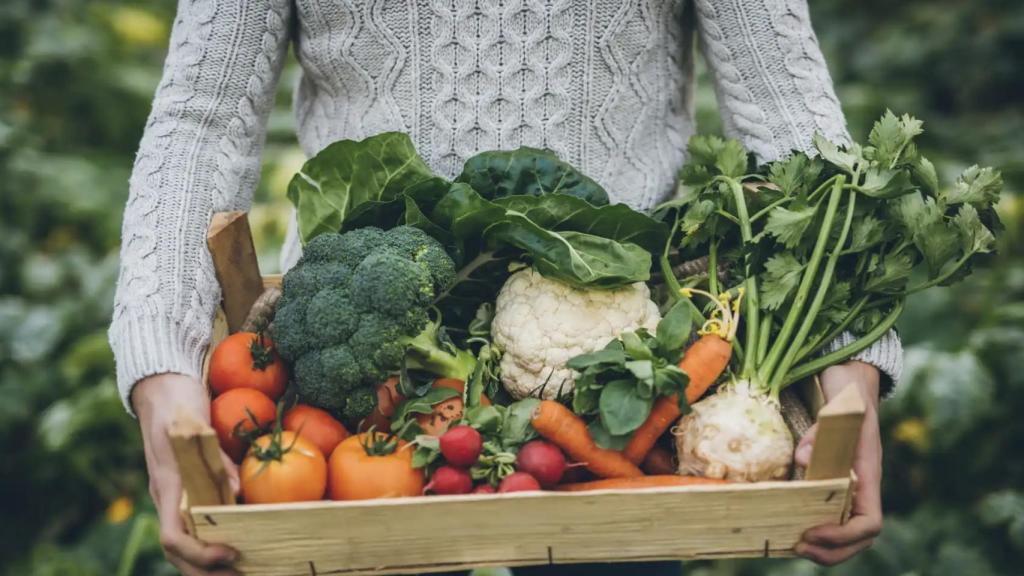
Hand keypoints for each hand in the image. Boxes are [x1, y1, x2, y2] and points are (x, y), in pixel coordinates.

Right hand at [133, 373, 240, 575]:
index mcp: (168, 486)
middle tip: (243, 575)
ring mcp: (176, 496)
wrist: (162, 387)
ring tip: (244, 571)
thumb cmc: (177, 400)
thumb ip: (213, 454)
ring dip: (209, 566)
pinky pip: (196, 527)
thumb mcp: (195, 422)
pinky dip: (212, 544)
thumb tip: (237, 489)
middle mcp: (169, 498)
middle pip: (180, 554)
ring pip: (186, 546)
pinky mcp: (187, 490)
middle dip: (207, 572)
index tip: (230, 554)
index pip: (173, 537)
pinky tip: (239, 547)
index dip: (200, 554)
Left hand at [793, 361, 882, 565]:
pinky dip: (815, 530)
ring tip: (794, 546)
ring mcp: (850, 486)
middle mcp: (862, 486)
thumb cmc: (849, 393)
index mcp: (868, 474)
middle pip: (859, 538)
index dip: (843, 535)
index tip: (812, 532)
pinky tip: (790, 528)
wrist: (851, 381)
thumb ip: (825, 430)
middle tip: (798, 547)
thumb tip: (801, 460)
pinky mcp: (833, 481)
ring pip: (846, 532)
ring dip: (824, 548)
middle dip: (832, 551)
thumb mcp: (841, 406)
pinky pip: (830, 515)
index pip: (870, 522)